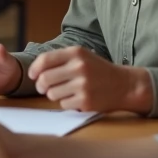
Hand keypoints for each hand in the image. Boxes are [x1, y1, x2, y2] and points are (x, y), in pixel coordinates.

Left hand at [28, 47, 151, 112]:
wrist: (125, 85)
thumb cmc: (98, 70)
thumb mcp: (81, 56)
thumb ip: (59, 59)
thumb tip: (34, 70)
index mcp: (76, 53)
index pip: (44, 60)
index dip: (34, 69)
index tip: (32, 76)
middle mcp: (79, 67)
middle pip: (44, 79)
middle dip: (40, 85)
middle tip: (43, 88)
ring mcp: (83, 85)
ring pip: (51, 94)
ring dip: (54, 95)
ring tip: (65, 92)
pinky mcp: (86, 101)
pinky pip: (63, 104)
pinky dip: (66, 103)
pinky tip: (76, 98)